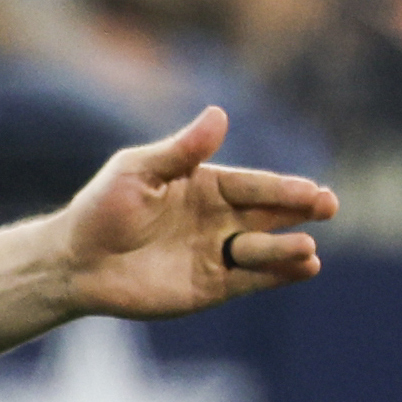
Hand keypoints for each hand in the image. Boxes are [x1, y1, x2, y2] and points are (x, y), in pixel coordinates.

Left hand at [51, 106, 333, 321]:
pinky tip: (303, 269)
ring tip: (307, 249)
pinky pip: (250, 280)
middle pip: (270, 213)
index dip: (284, 188)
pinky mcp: (209, 286)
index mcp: (208, 186)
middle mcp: (219, 218)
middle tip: (328, 207)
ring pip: (264, 249)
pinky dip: (276, 275)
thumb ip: (182, 150)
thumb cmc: (102, 208)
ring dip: (288, 248)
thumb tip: (220, 114)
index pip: (255, 185)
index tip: (312, 191)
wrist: (74, 261)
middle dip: (301, 210)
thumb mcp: (139, 170)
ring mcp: (216, 253)